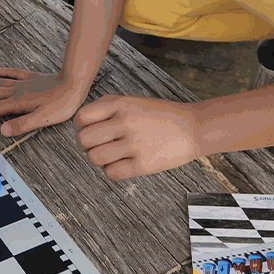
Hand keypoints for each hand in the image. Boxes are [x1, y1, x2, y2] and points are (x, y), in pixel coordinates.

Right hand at [0, 68, 86, 136]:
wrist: (73, 83)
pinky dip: (5, 72)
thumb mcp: (42, 119)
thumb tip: (2, 131)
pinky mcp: (32, 78)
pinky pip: (14, 74)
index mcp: (17, 103)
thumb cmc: (61, 104)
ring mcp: (24, 83)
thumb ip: (22, 125)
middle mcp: (17, 91)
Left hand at [74, 95, 200, 179]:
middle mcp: (125, 123)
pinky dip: (111, 170)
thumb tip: (83, 120)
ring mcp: (134, 144)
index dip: (80, 126)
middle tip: (96, 145)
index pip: (82, 117)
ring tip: (108, 155)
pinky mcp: (143, 165)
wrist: (193, 127)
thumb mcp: (133, 100)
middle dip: (86, 145)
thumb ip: (107, 105)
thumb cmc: (161, 114)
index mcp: (120, 105)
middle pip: (84, 139)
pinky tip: (120, 164)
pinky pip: (112, 173)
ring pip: (95, 158)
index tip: (87, 130)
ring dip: (97, 159)